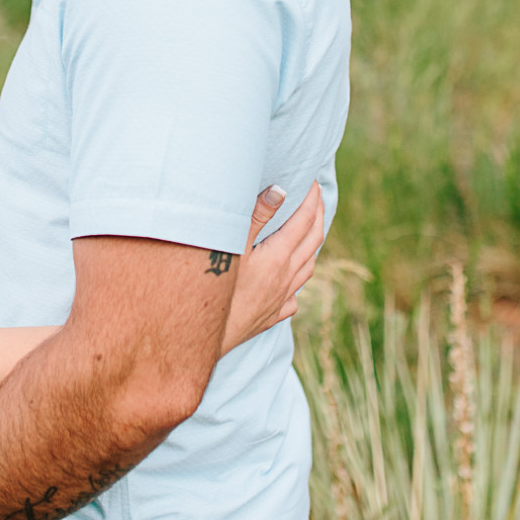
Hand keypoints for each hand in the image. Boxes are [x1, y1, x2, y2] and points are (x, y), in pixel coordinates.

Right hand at [224, 182, 325, 349]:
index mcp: (279, 258)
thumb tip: (280, 190)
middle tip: (317, 198)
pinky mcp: (271, 316)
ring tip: (309, 233)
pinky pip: (293, 298)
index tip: (313, 182)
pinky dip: (297, 282)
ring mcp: (281, 299)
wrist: (200, 336)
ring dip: (312, 247)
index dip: (311, 199)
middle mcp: (286, 278)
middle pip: (314, 241)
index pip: (304, 220)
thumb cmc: (213, 288)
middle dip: (319, 216)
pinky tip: (290, 280)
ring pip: (308, 269)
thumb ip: (256, 217)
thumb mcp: (231, 247)